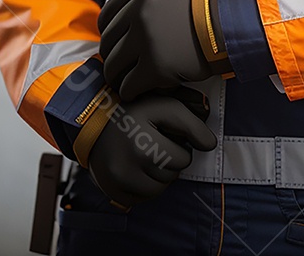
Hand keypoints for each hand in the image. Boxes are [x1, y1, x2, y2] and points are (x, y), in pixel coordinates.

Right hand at [87, 87, 216, 208]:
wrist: (92, 121)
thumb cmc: (134, 110)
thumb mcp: (162, 104)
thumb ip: (190, 120)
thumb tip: (210, 144)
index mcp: (143, 138)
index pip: (184, 158)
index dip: (180, 145)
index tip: (168, 135)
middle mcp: (130, 162)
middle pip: (172, 174)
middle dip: (170, 159)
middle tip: (155, 143)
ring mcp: (119, 180)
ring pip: (160, 188)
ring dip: (159, 174)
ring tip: (146, 154)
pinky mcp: (113, 191)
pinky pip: (143, 198)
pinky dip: (145, 185)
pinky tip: (137, 167)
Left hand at [98, 0, 231, 99]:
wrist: (232, 25)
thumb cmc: (209, 9)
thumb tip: (128, 11)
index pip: (107, 16)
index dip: (106, 34)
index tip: (113, 44)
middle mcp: (141, 12)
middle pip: (107, 44)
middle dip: (113, 59)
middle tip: (122, 68)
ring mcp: (147, 39)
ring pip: (113, 67)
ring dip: (119, 78)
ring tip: (129, 82)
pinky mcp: (156, 66)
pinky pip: (129, 86)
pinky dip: (131, 92)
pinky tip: (140, 92)